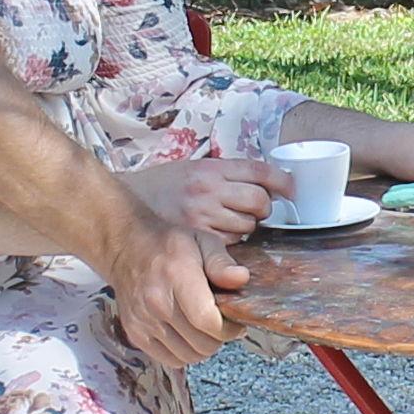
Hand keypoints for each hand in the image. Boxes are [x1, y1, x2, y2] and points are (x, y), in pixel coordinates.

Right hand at [98, 204, 238, 371]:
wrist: (126, 249)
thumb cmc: (168, 245)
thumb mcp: (201, 241)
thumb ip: (221, 262)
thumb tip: (241, 278)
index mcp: (177, 276)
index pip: (207, 321)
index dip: (229, 329)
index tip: (236, 321)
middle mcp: (157, 302)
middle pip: (202, 343)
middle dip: (219, 337)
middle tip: (221, 323)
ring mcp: (144, 321)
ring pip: (189, 356)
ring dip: (203, 347)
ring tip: (204, 328)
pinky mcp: (135, 334)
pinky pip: (170, 360)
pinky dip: (184, 353)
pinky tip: (187, 335)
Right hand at [128, 153, 292, 240]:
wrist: (123, 207)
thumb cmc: (159, 187)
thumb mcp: (191, 168)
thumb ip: (224, 175)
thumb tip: (264, 183)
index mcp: (209, 169)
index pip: (259, 171)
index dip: (281, 180)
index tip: (290, 189)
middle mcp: (208, 190)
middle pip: (259, 201)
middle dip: (264, 208)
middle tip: (257, 211)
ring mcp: (202, 216)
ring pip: (247, 227)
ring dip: (248, 227)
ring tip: (231, 223)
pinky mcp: (195, 239)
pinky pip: (229, 245)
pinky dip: (231, 244)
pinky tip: (219, 238)